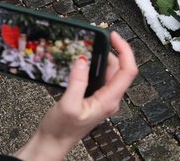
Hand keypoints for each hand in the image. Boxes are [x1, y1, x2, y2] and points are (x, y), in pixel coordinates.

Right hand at [14, 32, 136, 160]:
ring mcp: (102, 98)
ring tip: (87, 48)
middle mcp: (109, 99)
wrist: (52, 143)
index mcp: (109, 100)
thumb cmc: (61, 131)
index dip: (124, 50)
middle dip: (109, 51)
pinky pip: (99, 77)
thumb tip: (82, 59)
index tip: (113, 37)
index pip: (128, 71)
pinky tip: (82, 62)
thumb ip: (77, 80)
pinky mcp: (94, 98)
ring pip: (108, 72)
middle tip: (95, 40)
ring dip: (100, 58)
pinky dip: (93, 66)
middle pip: (119, 68)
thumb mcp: (68, 104)